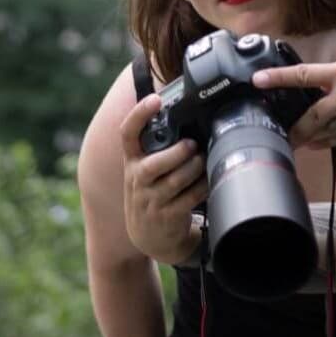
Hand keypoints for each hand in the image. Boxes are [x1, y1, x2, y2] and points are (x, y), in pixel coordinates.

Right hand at [118, 95, 206, 263]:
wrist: (149, 236)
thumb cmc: (152, 192)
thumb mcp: (145, 169)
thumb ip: (156, 147)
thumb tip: (183, 115)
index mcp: (132, 161)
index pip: (127, 134)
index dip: (139, 115)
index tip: (155, 100)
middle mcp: (137, 180)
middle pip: (153, 165)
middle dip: (176, 153)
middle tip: (192, 145)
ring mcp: (150, 200)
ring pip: (175, 182)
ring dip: (194, 169)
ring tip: (203, 160)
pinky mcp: (167, 216)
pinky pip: (188, 199)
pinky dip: (201, 188)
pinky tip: (208, 181)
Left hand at [254, 58, 335, 149]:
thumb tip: (326, 83)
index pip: (305, 75)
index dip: (278, 77)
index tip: (258, 80)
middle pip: (309, 114)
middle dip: (293, 126)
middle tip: (278, 131)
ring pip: (321, 130)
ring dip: (307, 137)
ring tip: (294, 140)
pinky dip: (324, 142)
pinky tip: (316, 144)